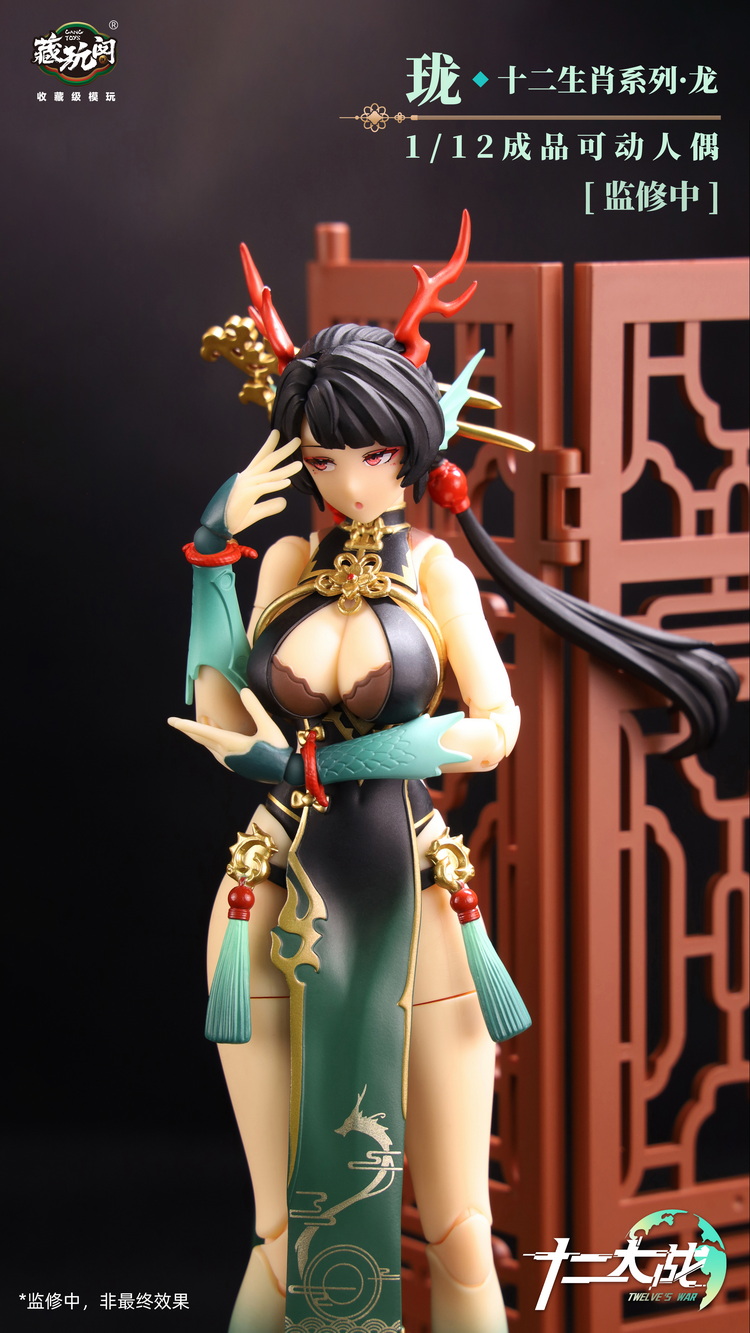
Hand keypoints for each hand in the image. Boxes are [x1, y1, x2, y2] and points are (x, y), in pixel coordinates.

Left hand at [168, 687, 288, 768]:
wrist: (284, 773)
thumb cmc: (277, 749)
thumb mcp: (268, 726)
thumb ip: (255, 708)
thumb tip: (244, 690)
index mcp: (230, 742)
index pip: (202, 731)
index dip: (185, 725)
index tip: (171, 721)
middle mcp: (225, 753)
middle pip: (200, 738)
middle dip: (189, 728)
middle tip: (176, 721)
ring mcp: (228, 761)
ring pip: (208, 744)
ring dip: (202, 733)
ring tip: (204, 719)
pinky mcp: (233, 765)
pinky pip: (215, 751)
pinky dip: (211, 741)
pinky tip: (217, 736)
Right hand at [224, 430, 301, 534]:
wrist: (215, 529)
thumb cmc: (231, 519)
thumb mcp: (255, 513)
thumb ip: (269, 506)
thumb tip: (284, 501)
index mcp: (247, 480)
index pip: (260, 459)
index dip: (269, 446)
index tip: (277, 433)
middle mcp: (246, 479)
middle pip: (267, 461)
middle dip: (283, 450)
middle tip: (297, 440)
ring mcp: (245, 486)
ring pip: (269, 474)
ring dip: (286, 469)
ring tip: (300, 465)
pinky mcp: (245, 495)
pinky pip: (263, 488)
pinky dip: (275, 485)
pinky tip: (288, 482)